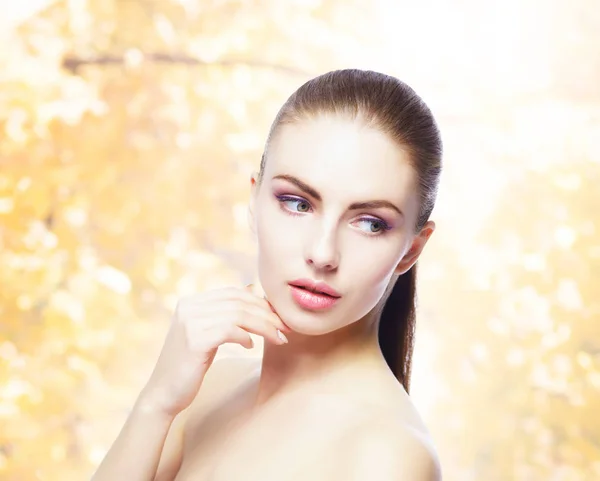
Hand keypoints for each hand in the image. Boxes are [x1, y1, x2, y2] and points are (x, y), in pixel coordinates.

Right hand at [138, 285, 288, 416]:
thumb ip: (224, 314)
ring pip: (238, 315)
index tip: (279, 317)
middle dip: (267, 314)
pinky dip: (246, 337)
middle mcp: (188, 306)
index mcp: (191, 301)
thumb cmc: (190, 365)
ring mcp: (190, 322)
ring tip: (278, 339)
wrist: (163, 394)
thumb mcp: (207, 334)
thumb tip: (253, 289)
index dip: (260, 303)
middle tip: (286, 328)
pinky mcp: (194, 340)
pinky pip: (230, 330)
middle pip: (239, 302)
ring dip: (264, 327)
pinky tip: (250, 346)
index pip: (234, 293)